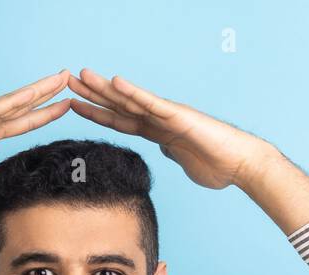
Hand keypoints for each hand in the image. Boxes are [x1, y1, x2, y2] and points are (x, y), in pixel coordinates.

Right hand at [0, 70, 72, 195]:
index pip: (18, 123)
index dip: (41, 115)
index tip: (62, 107)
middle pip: (21, 107)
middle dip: (47, 95)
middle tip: (69, 80)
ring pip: (13, 104)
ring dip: (38, 92)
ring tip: (61, 80)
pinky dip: (15, 101)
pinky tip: (33, 93)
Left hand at [66, 68, 278, 190]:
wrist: (240, 164)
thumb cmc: (218, 165)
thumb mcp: (183, 160)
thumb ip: (171, 153)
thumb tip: (164, 150)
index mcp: (157, 132)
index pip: (119, 121)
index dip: (96, 112)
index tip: (74, 104)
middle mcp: (158, 119)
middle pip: (118, 105)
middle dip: (92, 94)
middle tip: (67, 81)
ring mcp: (167, 115)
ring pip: (129, 100)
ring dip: (104, 88)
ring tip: (82, 75)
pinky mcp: (178, 116)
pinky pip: (151, 103)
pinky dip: (133, 93)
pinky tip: (115, 82)